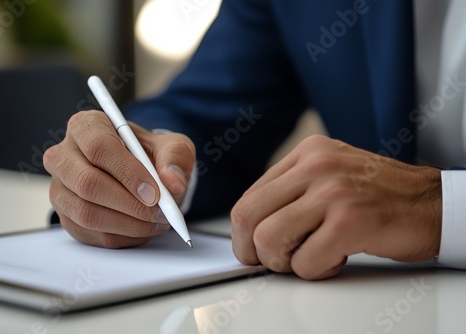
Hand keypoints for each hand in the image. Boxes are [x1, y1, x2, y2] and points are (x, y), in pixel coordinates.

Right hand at [43, 110, 194, 247]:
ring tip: (155, 221)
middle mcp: (65, 155)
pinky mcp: (65, 215)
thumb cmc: (150, 155)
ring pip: (86, 213)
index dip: (127, 172)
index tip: (154, 192)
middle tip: (158, 213)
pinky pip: (89, 232)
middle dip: (129, 204)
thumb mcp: (172, 147)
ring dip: (127, 224)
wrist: (142, 174)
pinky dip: (121, 236)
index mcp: (87, 126)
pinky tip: (141, 228)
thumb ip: (176, 158)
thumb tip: (173, 182)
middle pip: (87, 183)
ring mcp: (60, 187)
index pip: (99, 147)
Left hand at [231, 135, 441, 279]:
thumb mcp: (330, 175)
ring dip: (285, 263)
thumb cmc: (379, 196)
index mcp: (307, 154)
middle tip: (273, 261)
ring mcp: (333, 192)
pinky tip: (338, 258)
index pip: (249, 197)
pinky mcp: (350, 221)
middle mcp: (316, 166)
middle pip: (247, 217)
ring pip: (268, 240)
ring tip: (311, 256)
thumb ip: (292, 192)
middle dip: (252, 251)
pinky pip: (305, 263)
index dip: (244, 232)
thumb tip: (252, 226)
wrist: (433, 203)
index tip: (253, 248)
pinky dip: (317, 271)